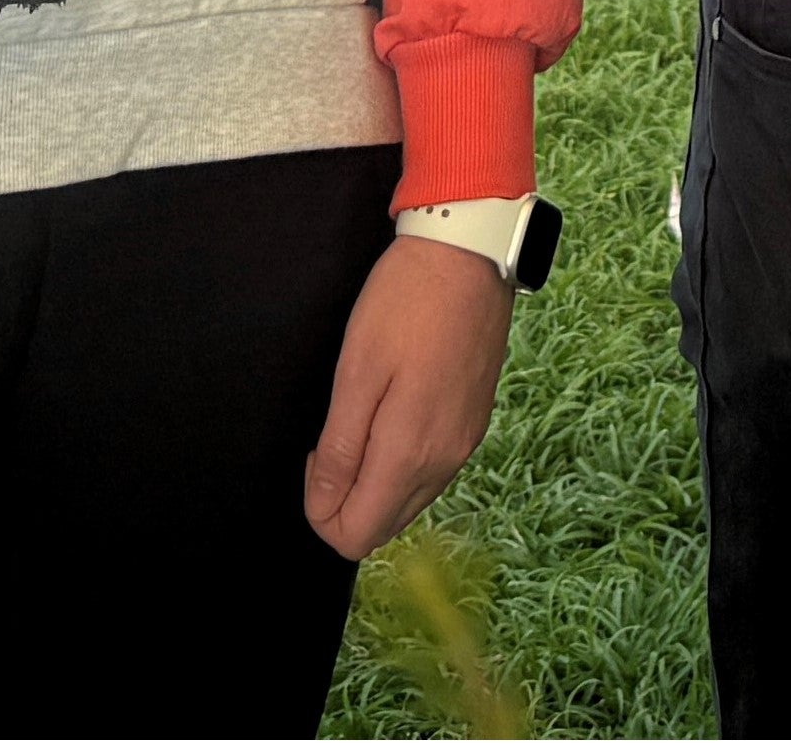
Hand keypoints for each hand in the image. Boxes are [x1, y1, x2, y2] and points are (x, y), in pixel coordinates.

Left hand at [304, 235, 515, 560]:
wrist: (470, 254)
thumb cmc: (406, 302)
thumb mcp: (356, 371)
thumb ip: (339, 449)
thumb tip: (324, 503)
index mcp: (410, 453)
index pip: (356, 535)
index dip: (321, 511)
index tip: (316, 456)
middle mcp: (445, 461)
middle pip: (383, 526)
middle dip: (346, 501)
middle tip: (333, 438)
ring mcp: (465, 443)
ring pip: (408, 501)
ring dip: (374, 482)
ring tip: (361, 419)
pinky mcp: (475, 423)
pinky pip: (431, 472)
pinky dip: (402, 463)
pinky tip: (393, 412)